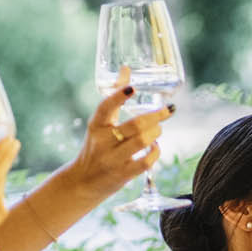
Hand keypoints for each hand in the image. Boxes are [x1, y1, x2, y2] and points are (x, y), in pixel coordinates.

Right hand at [68, 65, 174, 191]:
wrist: (83, 181)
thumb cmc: (96, 146)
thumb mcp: (100, 123)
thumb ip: (115, 97)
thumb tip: (126, 69)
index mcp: (96, 126)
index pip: (105, 108)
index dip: (118, 96)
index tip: (133, 88)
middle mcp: (103, 141)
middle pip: (135, 125)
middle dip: (156, 116)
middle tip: (168, 110)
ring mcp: (113, 159)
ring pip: (142, 141)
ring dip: (156, 133)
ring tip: (158, 129)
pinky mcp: (122, 174)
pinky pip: (145, 162)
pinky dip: (155, 152)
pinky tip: (155, 147)